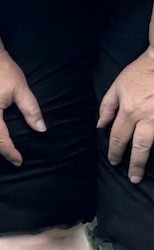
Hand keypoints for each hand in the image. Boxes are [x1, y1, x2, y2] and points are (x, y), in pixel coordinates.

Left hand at [98, 50, 153, 182]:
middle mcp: (146, 117)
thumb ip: (107, 106)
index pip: (118, 137)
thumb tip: (100, 126)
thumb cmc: (140, 71)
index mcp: (129, 110)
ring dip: (148, 158)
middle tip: (133, 178)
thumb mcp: (118, 85)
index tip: (113, 161)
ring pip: (153, 143)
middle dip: (134, 164)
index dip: (114, 151)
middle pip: (139, 146)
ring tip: (145, 171)